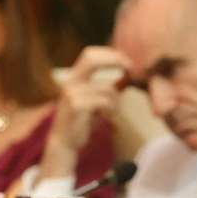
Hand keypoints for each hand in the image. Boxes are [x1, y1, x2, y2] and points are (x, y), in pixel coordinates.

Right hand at [43, 45, 128, 177]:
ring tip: (113, 111)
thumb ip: (106, 86)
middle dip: (114, 59)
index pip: (90, 54)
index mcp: (75, 78)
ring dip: (117, 100)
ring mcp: (72, 93)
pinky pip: (105, 101)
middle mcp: (71, 82)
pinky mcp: (76, 106)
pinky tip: (108, 115)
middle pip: (91, 58)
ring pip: (107, 87)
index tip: (128, 62)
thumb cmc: (82, 121)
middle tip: (131, 69)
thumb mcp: (95, 100)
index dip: (110, 54)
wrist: (65, 143)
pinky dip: (113, 108)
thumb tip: (127, 74)